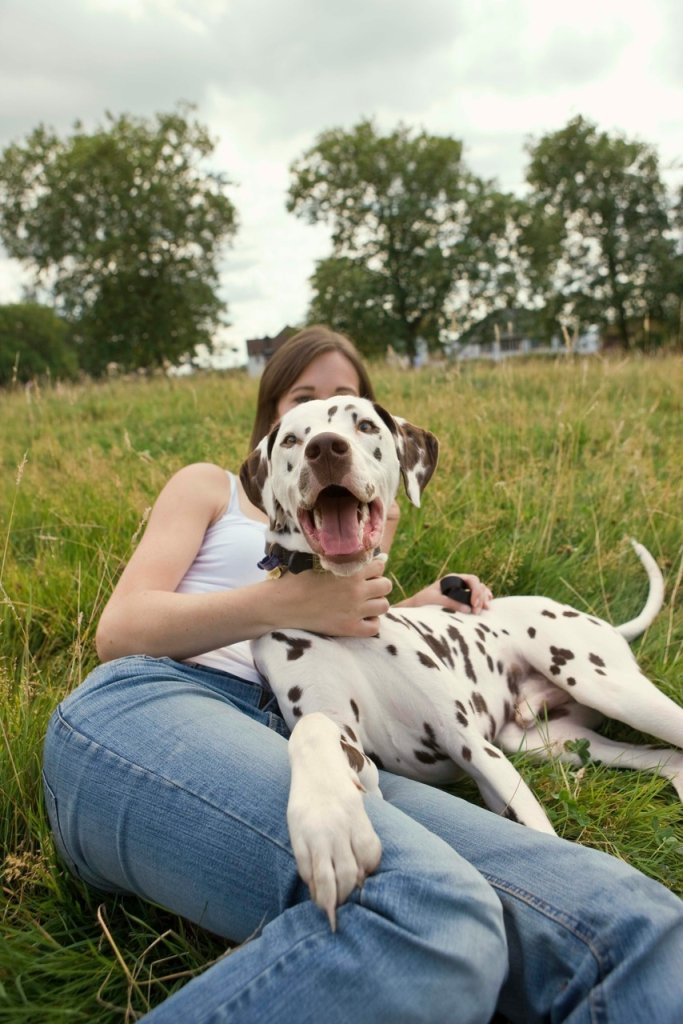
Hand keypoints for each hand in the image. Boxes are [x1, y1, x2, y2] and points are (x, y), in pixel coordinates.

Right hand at [278, 558, 392, 637]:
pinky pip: (374, 627)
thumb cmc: (298, 579)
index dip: (372, 568)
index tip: (364, 572)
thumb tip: (366, 557)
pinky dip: (370, 623)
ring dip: (376, 603)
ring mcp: (355, 611)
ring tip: (363, 603)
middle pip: (386, 585)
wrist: (282, 604)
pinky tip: (360, 618)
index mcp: (351, 570)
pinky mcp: (349, 628)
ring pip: (384, 606)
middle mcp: (357, 590)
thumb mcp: (321, 561)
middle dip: (377, 585)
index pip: (380, 565)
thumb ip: (342, 558)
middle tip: (364, 588)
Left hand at [399, 573, 492, 614]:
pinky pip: (478, 598)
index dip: (476, 591)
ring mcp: (463, 591)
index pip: (472, 579)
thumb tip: (468, 609)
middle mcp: (460, 583)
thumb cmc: (423, 601)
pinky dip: (483, 600)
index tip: (474, 604)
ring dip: (484, 599)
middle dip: (481, 598)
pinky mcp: (463, 600)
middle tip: (477, 612)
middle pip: (478, 585)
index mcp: (453, 578)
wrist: (416, 607)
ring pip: (480, 591)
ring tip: (486, 610)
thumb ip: (450, 603)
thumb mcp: (434, 600)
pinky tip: (486, 606)